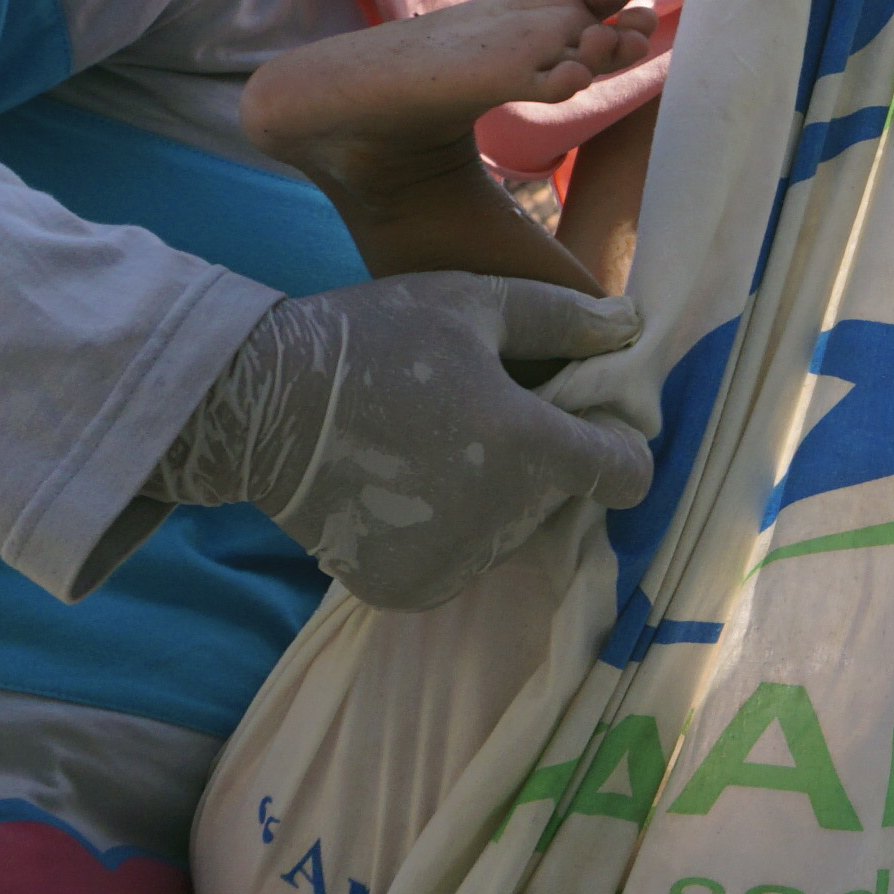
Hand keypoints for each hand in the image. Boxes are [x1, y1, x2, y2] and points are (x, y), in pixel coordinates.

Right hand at [154, 271, 652, 610]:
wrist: (258, 407)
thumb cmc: (373, 340)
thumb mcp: (472, 302)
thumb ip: (564, 318)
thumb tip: (635, 329)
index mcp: (523, 445)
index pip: (626, 476)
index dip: (617, 448)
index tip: (586, 424)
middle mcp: (496, 519)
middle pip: (560, 499)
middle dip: (540, 462)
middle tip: (479, 418)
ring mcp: (451, 564)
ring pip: (512, 533)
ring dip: (494, 499)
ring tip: (433, 448)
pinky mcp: (409, 591)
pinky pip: (460, 562)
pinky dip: (446, 532)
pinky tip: (405, 486)